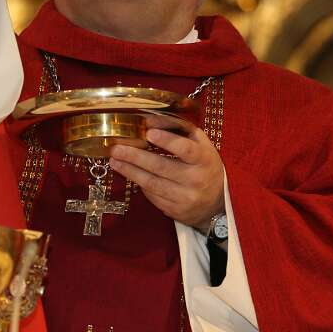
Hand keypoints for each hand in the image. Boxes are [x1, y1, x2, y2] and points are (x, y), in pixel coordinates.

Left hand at [109, 125, 225, 228]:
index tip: (149, 132)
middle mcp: (196, 179)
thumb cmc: (204, 165)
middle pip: (162, 167)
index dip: (168, 141)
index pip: (186, 149)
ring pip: (152, 183)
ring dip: (130, 171)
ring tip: (115, 160)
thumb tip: (149, 120)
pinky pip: (152, 195)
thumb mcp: (199, 144)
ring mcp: (185, 197)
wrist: (217, 202)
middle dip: (136, 156)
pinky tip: (129, 173)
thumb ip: (178, 129)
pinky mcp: (175, 210)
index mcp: (204, 159)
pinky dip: (139, 183)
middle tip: (117, 148)